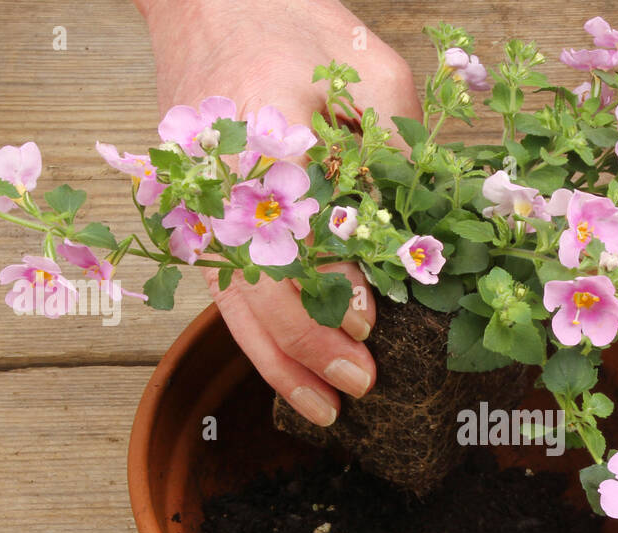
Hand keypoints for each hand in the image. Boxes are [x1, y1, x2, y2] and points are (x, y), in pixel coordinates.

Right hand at [136, 0, 422, 425]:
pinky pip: (225, 292)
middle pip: (255, 284)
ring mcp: (198, 202)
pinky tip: (291, 374)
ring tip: (326, 410)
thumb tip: (419, 236)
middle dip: (308, 344)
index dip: (334, 289)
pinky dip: (258, 339)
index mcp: (257, 130)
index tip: (375, 323)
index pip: (294, 232)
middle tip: (360, 385)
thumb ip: (393, 146)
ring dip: (279, 361)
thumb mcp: (367, 69)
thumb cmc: (293, 25)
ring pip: (233, 302)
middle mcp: (216, 178)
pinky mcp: (198, 218)